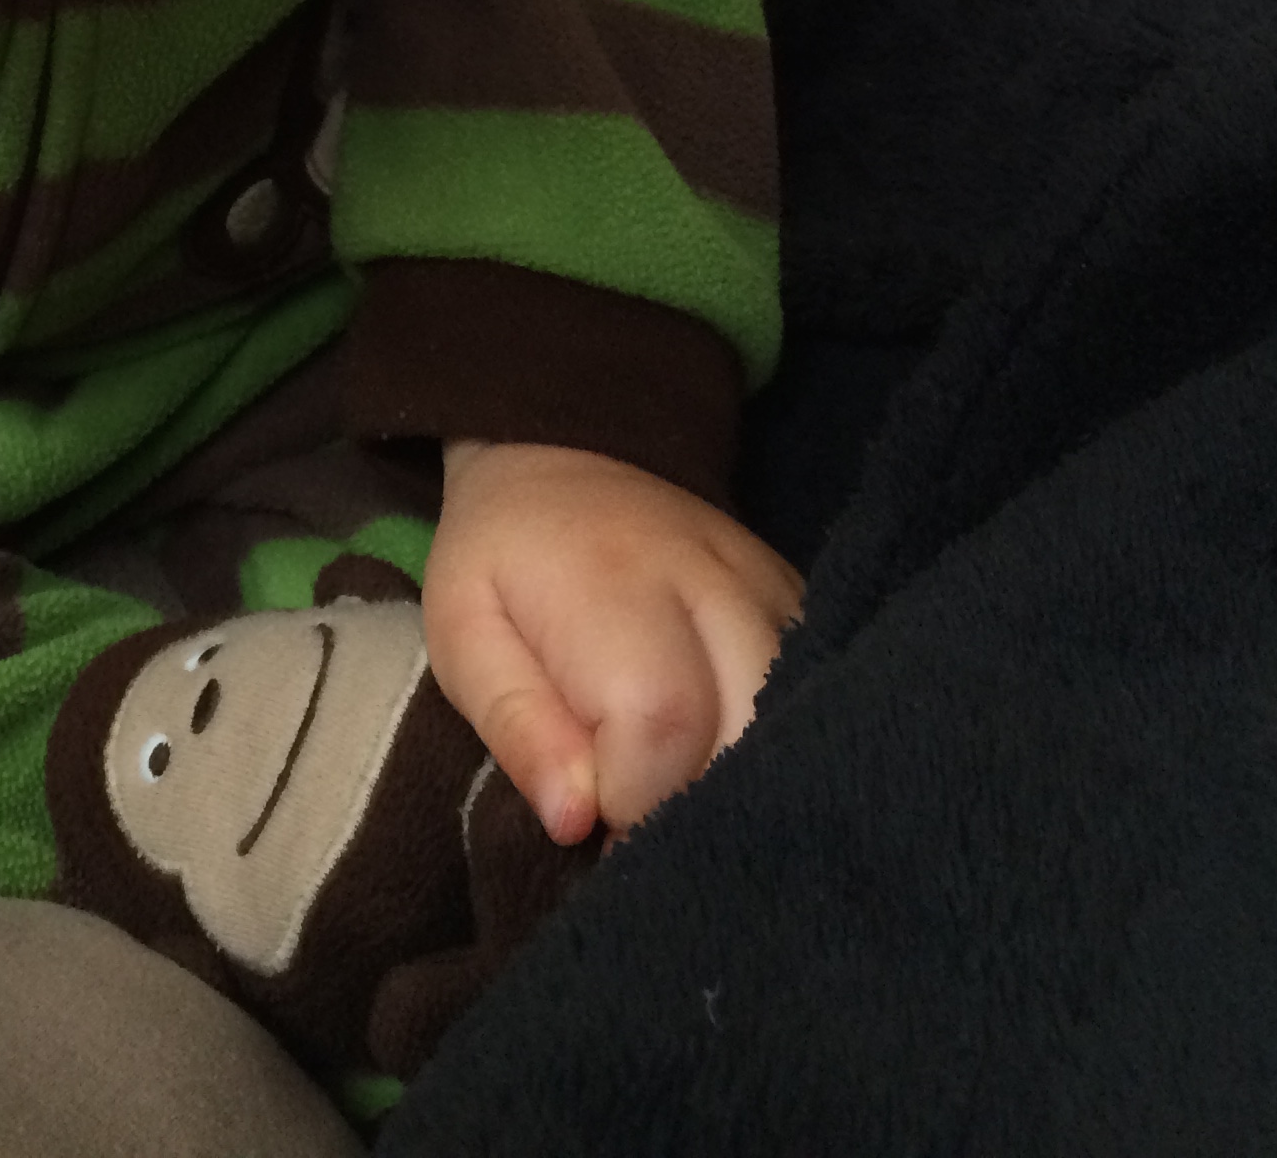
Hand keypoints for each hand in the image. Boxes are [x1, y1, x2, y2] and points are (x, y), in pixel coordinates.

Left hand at [424, 440, 800, 845]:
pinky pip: (813, 698)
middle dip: (694, 805)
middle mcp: (716, 583)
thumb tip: (576, 822)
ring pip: (795, 727)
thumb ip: (516, 724)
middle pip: (749, 736)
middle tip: (638, 811)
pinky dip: (773, 746)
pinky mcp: (802, 605)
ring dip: (738, 783)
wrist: (567, 454)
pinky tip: (723, 754)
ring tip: (677, 786)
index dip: (631, 803)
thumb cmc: (502, 559)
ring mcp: (773, 590)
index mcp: (619, 585)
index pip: (663, 729)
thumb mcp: (463, 632)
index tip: (593, 816)